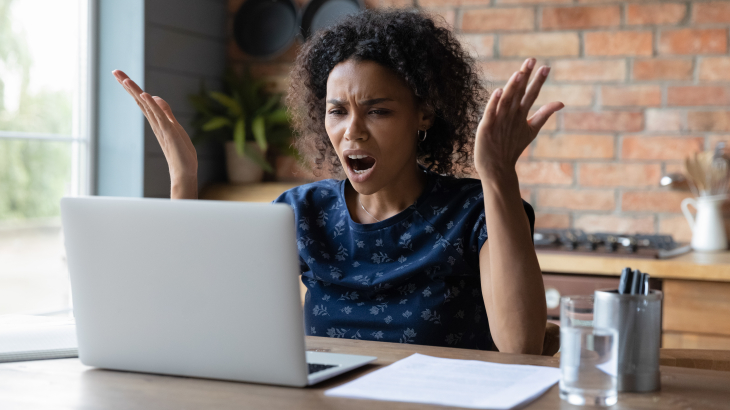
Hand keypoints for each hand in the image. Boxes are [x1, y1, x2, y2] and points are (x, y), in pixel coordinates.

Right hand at [112, 70, 197, 198]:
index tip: (119, 74)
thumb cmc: (179, 151)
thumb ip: (165, 112)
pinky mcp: (169, 132)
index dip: (131, 87)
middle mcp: (155, 122)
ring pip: (146, 106)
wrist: (184, 171)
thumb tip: (154, 97)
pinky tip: (145, 96)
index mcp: (156, 120)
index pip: (141, 100)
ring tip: (125, 80)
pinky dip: (153, 106)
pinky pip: (160, 117)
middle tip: (114, 71)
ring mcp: (161, 127)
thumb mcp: (173, 126)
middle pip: (139, 100)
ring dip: (136, 93)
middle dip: (128, 85)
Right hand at [474, 58, 563, 178]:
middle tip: (531, 60)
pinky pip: (491, 113)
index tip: (546, 66)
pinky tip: (499, 91)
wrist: (497, 166)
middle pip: (518, 92)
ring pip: (506, 100)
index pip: (530, 94)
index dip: (537, 81)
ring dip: (512, 87)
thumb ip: (544, 114)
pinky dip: (494, 103)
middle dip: (524, 77)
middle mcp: (508, 113)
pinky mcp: (486, 128)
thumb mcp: (530, 129)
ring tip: (519, 73)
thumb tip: (562, 102)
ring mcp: (497, 120)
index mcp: (518, 113)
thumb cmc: (511, 146)